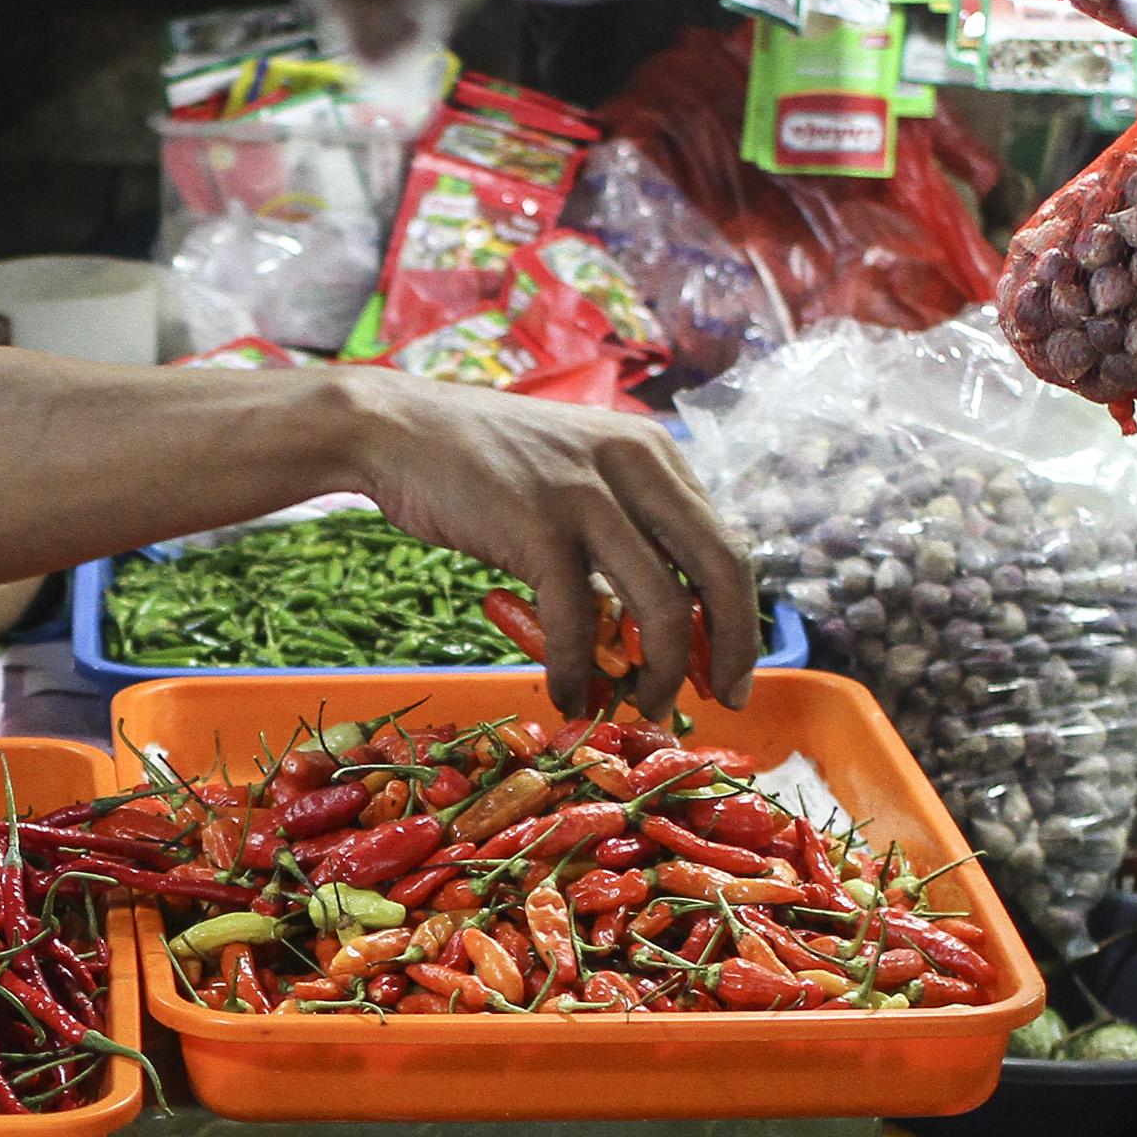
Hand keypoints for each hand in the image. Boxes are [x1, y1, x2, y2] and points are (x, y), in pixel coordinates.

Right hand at [336, 375, 760, 721]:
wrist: (396, 428)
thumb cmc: (481, 461)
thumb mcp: (576, 470)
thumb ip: (623, 520)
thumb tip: (658, 606)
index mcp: (653, 451)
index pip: (726, 541)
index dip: (739, 615)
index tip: (728, 666)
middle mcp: (635, 463)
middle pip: (720, 570)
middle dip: (731, 646)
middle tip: (723, 697)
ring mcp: (586, 494)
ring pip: (661, 606)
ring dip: (658, 673)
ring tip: (640, 707)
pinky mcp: (536, 525)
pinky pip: (575, 620)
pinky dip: (575, 670)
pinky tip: (566, 694)